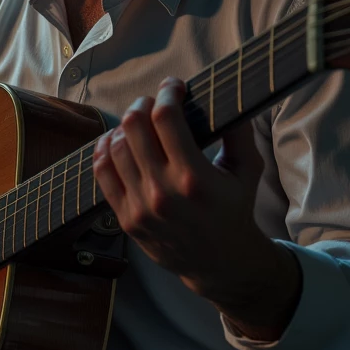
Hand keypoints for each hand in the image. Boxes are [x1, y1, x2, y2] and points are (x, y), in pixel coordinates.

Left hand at [91, 78, 301, 339]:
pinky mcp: (126, 218)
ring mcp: (140, 207)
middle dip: (143, 104)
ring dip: (125, 126)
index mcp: (194, 177)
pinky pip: (102, 173)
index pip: (166, 118)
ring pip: (115, 147)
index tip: (174, 86)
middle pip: (134, 127)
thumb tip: (229, 96)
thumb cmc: (234, 210)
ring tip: (138, 122)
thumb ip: (240, 133)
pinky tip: (116, 140)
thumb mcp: (247, 171)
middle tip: (154, 103)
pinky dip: (104, 150)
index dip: (167, 93)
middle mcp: (163, 191)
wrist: (220, 263)